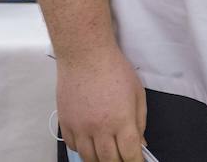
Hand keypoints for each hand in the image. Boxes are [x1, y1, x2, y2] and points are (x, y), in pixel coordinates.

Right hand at [56, 46, 147, 161]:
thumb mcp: (137, 94)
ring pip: (89, 158)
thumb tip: (140, 143)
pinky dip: (83, 150)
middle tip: (123, 160)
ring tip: (107, 157)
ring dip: (100, 160)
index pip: (130, 153)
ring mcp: (80, 128)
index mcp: (121, 120)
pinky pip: (74, 147)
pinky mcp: (66, 124)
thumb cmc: (113, 69)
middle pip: (109, 161)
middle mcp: (100, 128)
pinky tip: (90, 145)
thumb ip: (140, 122)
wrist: (86, 56)